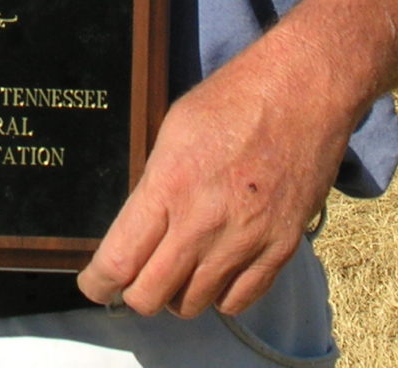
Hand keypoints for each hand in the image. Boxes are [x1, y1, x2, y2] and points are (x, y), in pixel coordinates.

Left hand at [75, 48, 351, 319]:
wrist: (303, 92)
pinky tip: (215, 272)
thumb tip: (137, 229)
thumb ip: (153, 184)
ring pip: (193, 305)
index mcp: (169, 185)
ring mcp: (245, 240)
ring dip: (177, 294)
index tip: (94, 283)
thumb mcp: (173, 130)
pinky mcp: (280, 249)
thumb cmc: (234, 100)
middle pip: (150, 297)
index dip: (97, 283)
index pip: (119, 261)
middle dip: (132, 294)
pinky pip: (238, 301)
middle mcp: (204, 222)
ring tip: (178, 271)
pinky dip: (219, 295)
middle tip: (134, 279)